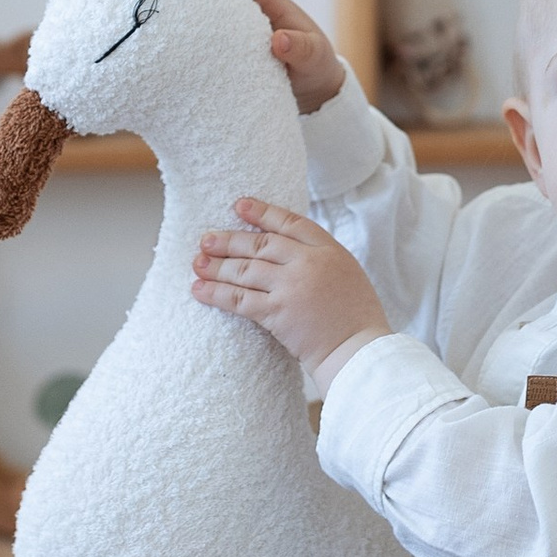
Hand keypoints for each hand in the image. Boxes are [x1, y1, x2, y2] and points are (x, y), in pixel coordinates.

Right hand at [182, 0, 345, 110]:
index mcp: (274, 5)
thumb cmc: (316, 66)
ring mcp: (240, 21)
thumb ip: (300, 49)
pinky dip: (191, 10)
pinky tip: (168, 6)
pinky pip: (209, 19)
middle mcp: (254, 7)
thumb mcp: (314, 58)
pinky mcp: (231, 37)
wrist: (313, 87)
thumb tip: (279, 40)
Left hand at [192, 199, 387, 383]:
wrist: (359, 350)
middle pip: (260, 243)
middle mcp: (308, 263)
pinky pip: (239, 299)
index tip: (239, 206)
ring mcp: (291, 287)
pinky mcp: (277, 313)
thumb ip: (320, 259)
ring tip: (197, 262)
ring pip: (245, 269)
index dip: (262, 212)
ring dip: (216, 265)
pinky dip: (216, 293)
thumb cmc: (357, 318)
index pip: (290, 222)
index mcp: (329, 250)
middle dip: (230, 240)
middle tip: (206, 239)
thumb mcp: (348, 274)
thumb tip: (287, 252)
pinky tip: (199, 289)